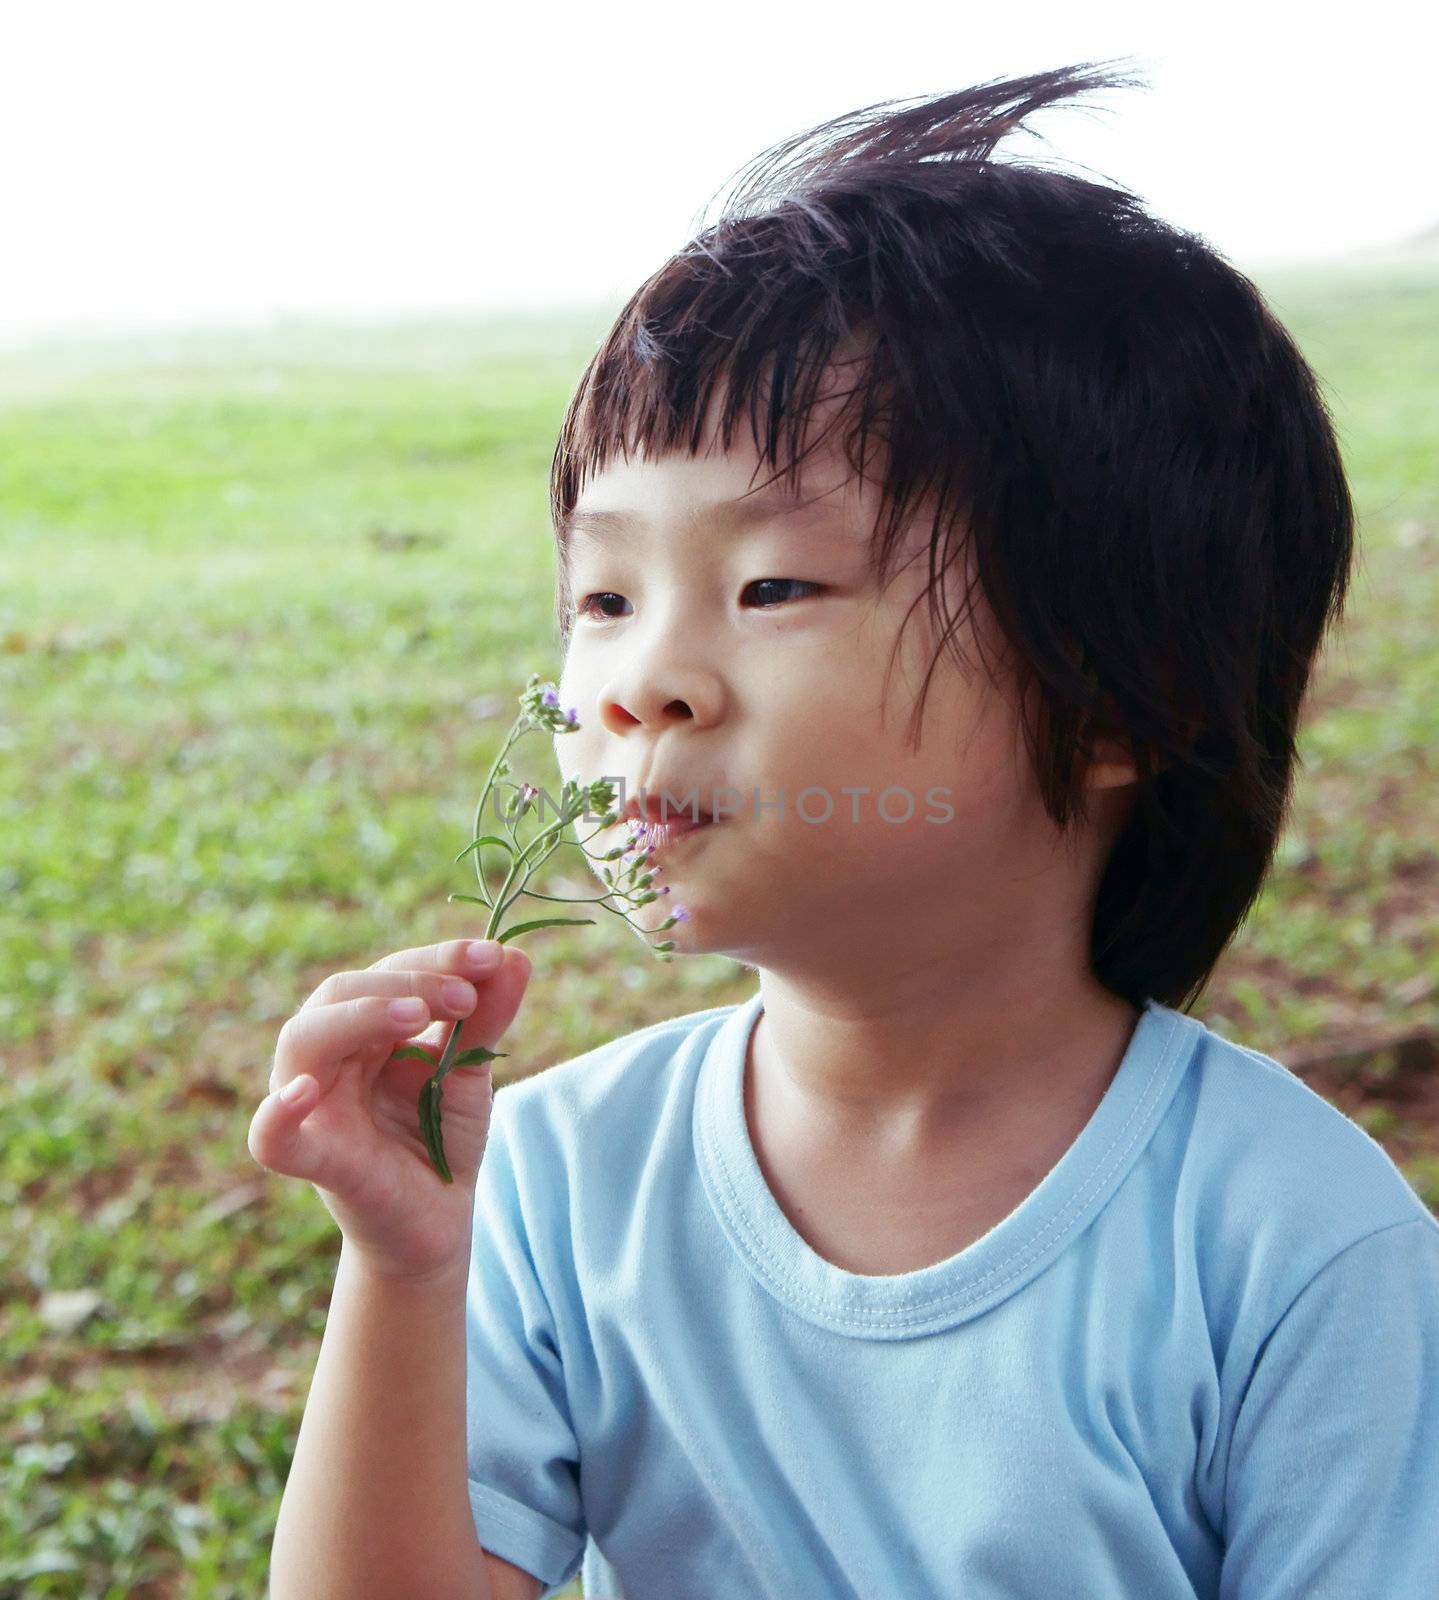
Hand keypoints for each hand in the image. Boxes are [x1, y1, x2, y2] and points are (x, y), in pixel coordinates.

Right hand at [247, 937, 531, 1280]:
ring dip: (360, 1016)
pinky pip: (271, 1138)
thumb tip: (518, 957)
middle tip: (465, 996)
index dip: (437, 958)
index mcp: (362, 1026)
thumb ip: (487, 1018)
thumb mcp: (470, 1071)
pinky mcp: (313, 1158)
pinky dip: (277, 1114)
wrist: (438, 1219)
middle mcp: (327, 1055)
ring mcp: (313, 1105)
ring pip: (304, 1040)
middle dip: (408, 982)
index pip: (390, 971)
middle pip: (342, 992)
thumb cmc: (440, 1136)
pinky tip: (303, 1092)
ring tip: (416, 1016)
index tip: (493, 956)